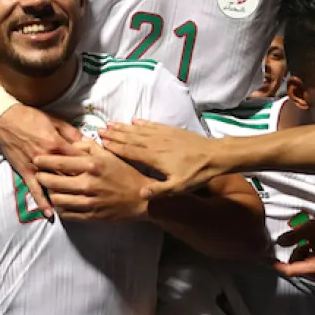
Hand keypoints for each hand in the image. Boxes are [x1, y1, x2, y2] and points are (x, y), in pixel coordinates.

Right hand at [0, 106, 83, 219]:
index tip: (99, 173)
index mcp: (58, 144)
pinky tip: (50, 214)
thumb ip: (72, 133)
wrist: (5, 120)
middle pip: (69, 175)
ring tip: (78, 205)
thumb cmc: (31, 117)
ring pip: (54, 185)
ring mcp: (36, 168)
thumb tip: (87, 142)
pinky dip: (42, 202)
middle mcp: (48, 158)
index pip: (79, 159)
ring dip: (66, 195)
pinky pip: (35, 190)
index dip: (90, 167)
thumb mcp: (55, 120)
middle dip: (82, 183)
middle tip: (93, 192)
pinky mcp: (25, 173)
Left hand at [34, 140, 150, 221]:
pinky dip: (60, 208)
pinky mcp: (91, 215)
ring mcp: (89, 201)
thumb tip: (70, 143)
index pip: (60, 161)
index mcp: (92, 165)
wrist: (141, 198)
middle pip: (54, 181)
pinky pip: (67, 213)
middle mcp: (89, 183)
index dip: (44, 160)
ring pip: (58, 199)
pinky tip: (60, 202)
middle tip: (39, 175)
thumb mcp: (109, 154)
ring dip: (50, 194)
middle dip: (42, 177)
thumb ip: (88, 146)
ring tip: (49, 189)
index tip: (36, 159)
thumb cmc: (124, 173)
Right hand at [100, 120, 226, 198]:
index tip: (100, 143)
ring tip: (111, 123)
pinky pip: (152, 125)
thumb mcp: (179, 187)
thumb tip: (140, 195)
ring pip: (139, 129)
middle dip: (114, 134)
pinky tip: (135, 120)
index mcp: (154, 157)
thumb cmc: (197, 173)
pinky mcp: (171, 130)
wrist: (215, 155)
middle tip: (99, 130)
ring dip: (124, 127)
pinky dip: (142, 122)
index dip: (114, 147)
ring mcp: (163, 135)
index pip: (129, 151)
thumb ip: (159, 191)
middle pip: (130, 137)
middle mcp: (155, 143)